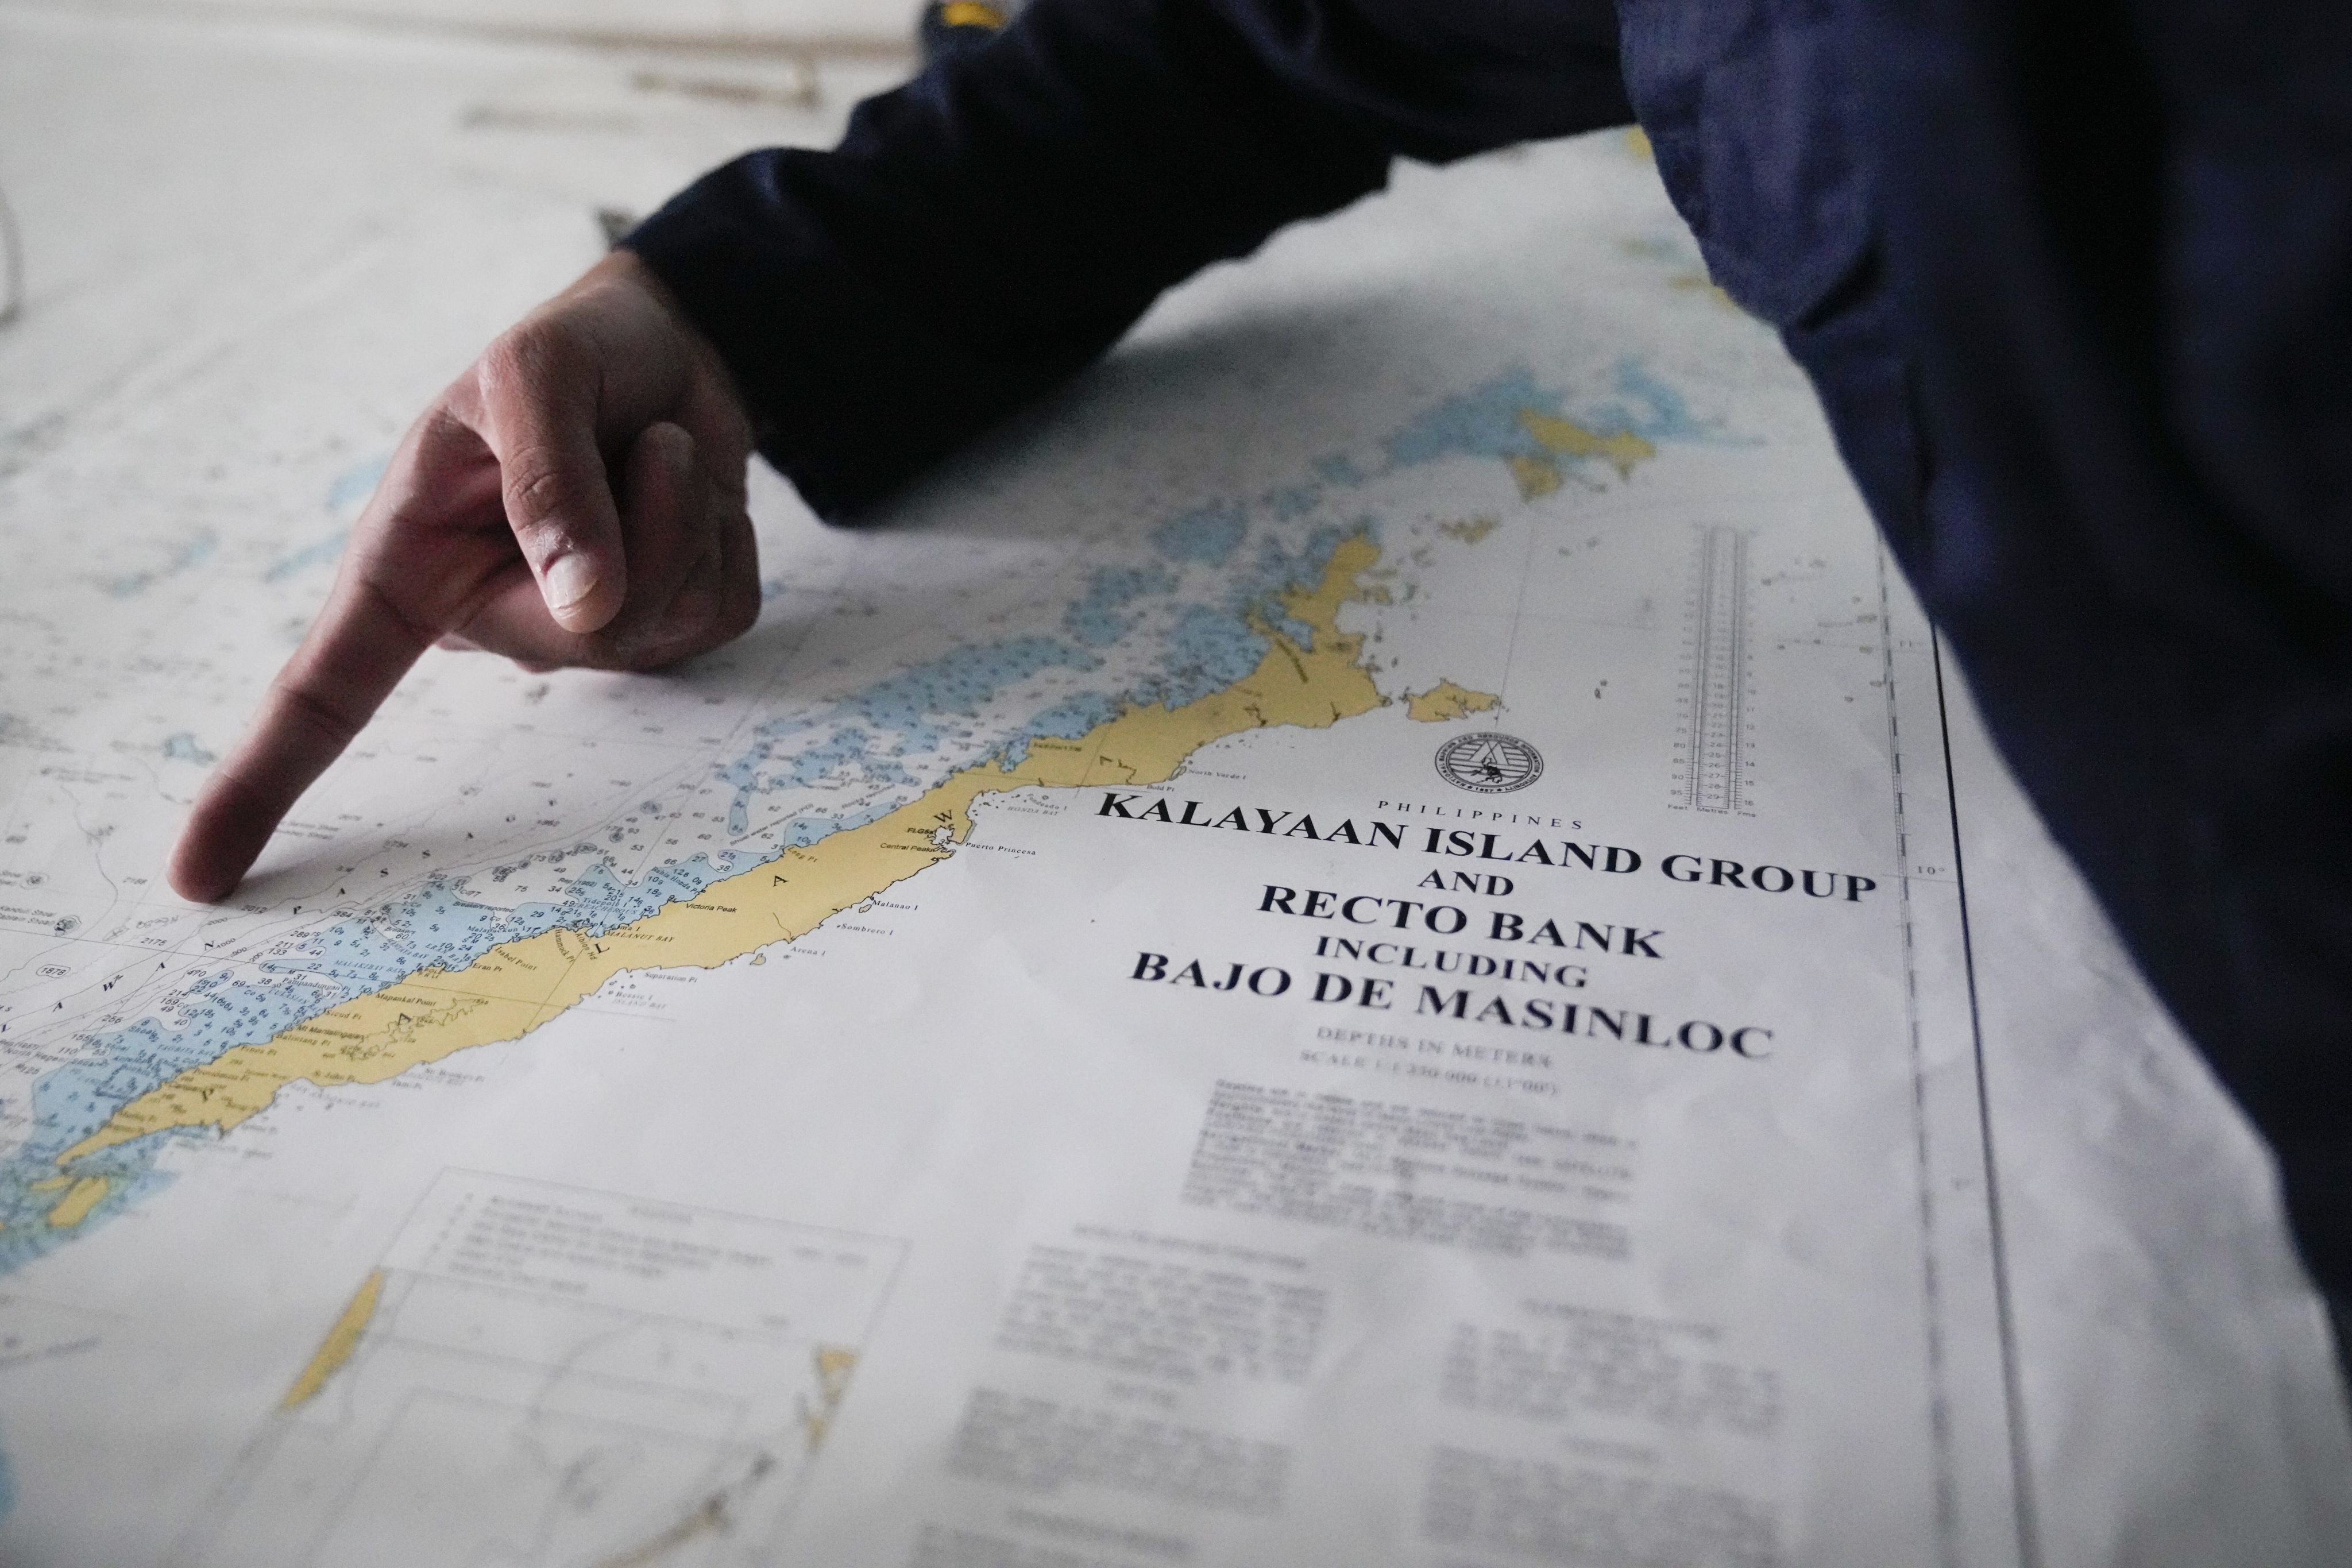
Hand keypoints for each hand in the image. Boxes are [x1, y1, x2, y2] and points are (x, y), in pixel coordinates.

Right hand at [168, 250, 760, 901]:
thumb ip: (545, 478)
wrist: (664, 348)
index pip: (320, 693)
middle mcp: (491, 620)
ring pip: (661, 623)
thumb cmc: (570, 357)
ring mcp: (584, 637)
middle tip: (623, 442)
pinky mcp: (672, 631)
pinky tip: (692, 488)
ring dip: (682, 509)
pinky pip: (722, 610)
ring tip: (649, 450)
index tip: (193, 877)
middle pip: (582, 639)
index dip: (257, 786)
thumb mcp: (530, 370)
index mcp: (411, 571)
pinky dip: (726, 528)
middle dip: (634, 521)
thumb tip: (582, 606)